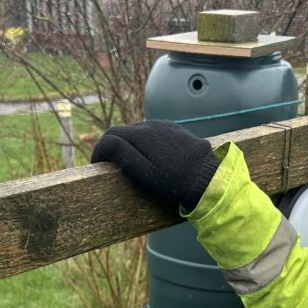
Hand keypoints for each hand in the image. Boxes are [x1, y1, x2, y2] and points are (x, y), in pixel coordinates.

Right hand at [91, 120, 219, 211]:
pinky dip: (146, 143)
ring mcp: (165, 126)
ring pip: (138, 132)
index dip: (100, 151)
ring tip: (131, 163)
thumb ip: (123, 155)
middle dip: (113, 147)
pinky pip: (154, 133)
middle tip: (111, 167)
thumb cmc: (174, 182)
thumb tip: (105, 143)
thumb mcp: (145, 173)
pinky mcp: (176, 130)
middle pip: (123, 132)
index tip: (98, 167)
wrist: (209, 179)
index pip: (110, 136)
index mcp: (141, 135)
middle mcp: (152, 125)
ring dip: (130, 145)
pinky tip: (152, 157)